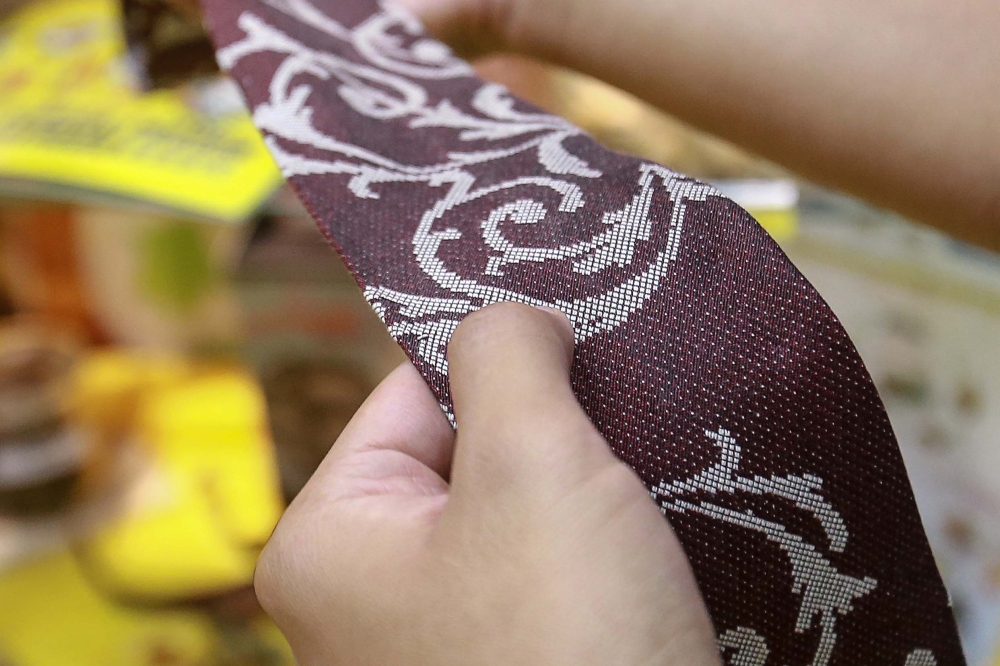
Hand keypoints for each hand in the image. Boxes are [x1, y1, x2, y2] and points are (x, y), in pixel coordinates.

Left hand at [254, 303, 720, 665]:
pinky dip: (606, 540)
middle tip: (634, 397)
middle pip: (470, 451)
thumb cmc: (566, 645)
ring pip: (522, 509)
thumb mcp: (530, 465)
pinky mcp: (515, 663)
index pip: (410, 395)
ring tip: (659, 459)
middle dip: (554, 426)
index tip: (578, 326)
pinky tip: (664, 525)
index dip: (498, 356)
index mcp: (331, 540)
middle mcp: (368, 595)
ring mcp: (441, 640)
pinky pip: (554, 570)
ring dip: (591, 481)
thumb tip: (509, 312)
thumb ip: (505, 355)